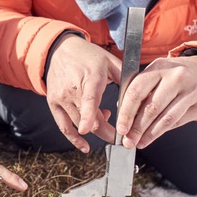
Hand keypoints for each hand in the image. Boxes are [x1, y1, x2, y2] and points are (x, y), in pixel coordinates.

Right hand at [44, 35, 119, 152]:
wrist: (60, 50)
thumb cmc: (88, 56)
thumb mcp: (110, 61)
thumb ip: (126, 78)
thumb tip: (142, 94)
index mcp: (90, 78)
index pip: (89, 100)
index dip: (89, 116)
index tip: (89, 130)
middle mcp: (73, 90)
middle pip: (89, 119)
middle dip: (107, 131)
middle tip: (120, 134)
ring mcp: (62, 98)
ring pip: (79, 125)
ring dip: (95, 128)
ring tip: (104, 116)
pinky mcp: (54, 104)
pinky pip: (64, 127)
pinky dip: (74, 139)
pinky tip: (85, 146)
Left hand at [116, 54, 196, 148]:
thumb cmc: (175, 76)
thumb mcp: (158, 74)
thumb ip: (142, 90)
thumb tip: (123, 115)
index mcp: (159, 66)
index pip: (137, 91)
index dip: (126, 112)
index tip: (121, 128)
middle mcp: (176, 77)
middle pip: (151, 107)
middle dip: (137, 128)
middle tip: (129, 141)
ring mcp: (191, 91)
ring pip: (166, 118)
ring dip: (150, 134)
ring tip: (140, 142)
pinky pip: (178, 122)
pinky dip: (163, 131)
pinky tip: (154, 136)